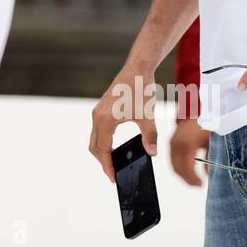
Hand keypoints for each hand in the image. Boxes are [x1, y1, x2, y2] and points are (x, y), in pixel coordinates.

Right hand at [89, 64, 158, 182]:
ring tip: (114, 163)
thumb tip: (152, 153)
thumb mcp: (147, 116)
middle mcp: (97, 116)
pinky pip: (98, 130)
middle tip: (114, 174)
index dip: (107, 166)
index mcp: (105, 120)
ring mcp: (98, 112)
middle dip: (102, 162)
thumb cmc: (140, 89)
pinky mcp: (102, 109)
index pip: (102, 150)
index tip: (113, 178)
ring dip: (102, 152)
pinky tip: (115, 147)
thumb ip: (150, 137)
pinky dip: (103, 142)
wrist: (137, 69)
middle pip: (94, 147)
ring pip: (95, 139)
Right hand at [170, 119, 209, 186]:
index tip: (200, 184)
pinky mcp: (171, 143)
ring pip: (173, 165)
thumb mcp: (210, 142)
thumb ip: (209, 159)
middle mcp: (177, 144)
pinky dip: (178, 168)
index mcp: (187, 144)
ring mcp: (172, 143)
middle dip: (187, 180)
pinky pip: (172, 159)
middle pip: (177, 169)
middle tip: (196, 184)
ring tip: (193, 179)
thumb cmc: (204, 123)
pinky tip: (187, 170)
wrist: (194, 111)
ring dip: (182, 175)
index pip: (187, 169)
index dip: (193, 180)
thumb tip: (209, 173)